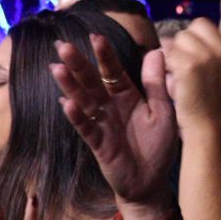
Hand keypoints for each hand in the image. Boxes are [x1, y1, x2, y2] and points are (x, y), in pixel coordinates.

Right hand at [51, 34, 177, 216]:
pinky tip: (66, 103)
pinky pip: (86, 128)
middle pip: (92, 81)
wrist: (152, 182)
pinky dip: (76, 116)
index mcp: (127, 96)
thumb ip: (156, 84)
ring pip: (83, 101)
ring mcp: (102, 124)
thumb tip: (157, 51)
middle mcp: (111, 107)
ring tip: (56, 68)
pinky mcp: (98, 144)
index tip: (96, 37)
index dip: (105, 55)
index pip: (113, 71)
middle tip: (63, 46)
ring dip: (70, 85)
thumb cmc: (158, 146)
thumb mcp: (163, 112)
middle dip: (78, 64)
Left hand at [167, 0, 220, 132]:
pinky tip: (177, 81)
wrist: (210, 129)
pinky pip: (170, 52)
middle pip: (197, 25)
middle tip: (189, 66)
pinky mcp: (191, 64)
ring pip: (180, 38)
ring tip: (185, 78)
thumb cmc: (216, 107)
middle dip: (188, 41)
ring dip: (175, 54)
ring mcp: (209, 55)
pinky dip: (168, 65)